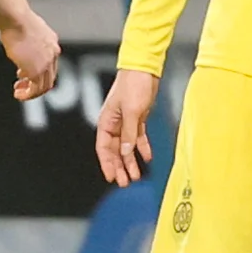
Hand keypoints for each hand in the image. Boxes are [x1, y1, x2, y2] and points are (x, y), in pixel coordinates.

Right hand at [2, 11, 61, 100]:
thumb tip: (18, 38)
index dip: (38, 71)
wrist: (16, 19)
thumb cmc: (15, 19)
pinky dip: (28, 95)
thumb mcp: (26, 28)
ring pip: (44, 86)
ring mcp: (46, 63)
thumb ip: (27, 38)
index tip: (23, 74)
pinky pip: (36, 89)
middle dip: (35, 84)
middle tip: (21, 86)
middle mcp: (53, 53)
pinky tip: (19, 94)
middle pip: (49, 76)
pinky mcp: (36, 71)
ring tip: (19, 93)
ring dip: (32, 92)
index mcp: (51, 42)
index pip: (50, 63)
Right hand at [96, 67, 159, 185]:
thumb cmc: (133, 86)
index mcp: (106, 121)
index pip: (103, 148)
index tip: (111, 178)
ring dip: (130, 161)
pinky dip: (142, 148)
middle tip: (125, 183)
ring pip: (126, 147)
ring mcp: (126, 121)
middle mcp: (114, 124)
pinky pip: (138, 137)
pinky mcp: (138, 117)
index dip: (107, 164)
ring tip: (136, 176)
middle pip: (114, 151)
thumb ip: (128, 133)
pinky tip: (148, 158)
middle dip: (119, 167)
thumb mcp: (131, 111)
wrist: (144, 68)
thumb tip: (125, 153)